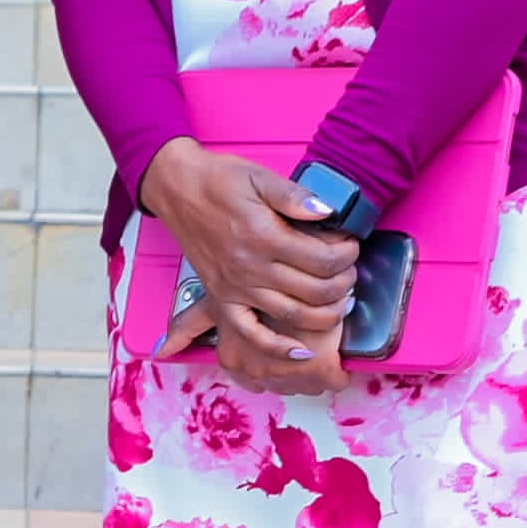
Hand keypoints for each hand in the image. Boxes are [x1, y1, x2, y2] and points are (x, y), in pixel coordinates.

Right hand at [139, 139, 356, 396]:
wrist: (176, 189)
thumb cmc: (218, 180)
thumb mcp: (260, 177)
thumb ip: (295, 196)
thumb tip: (329, 212)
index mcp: (263, 236)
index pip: (323, 259)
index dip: (347, 255)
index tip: (350, 246)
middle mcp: (250, 268)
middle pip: (315, 291)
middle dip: (344, 283)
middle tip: (349, 271)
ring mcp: (236, 287)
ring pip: (293, 315)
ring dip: (326, 314)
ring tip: (339, 301)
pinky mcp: (222, 298)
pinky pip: (250, 333)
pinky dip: (277, 348)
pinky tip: (301, 350)